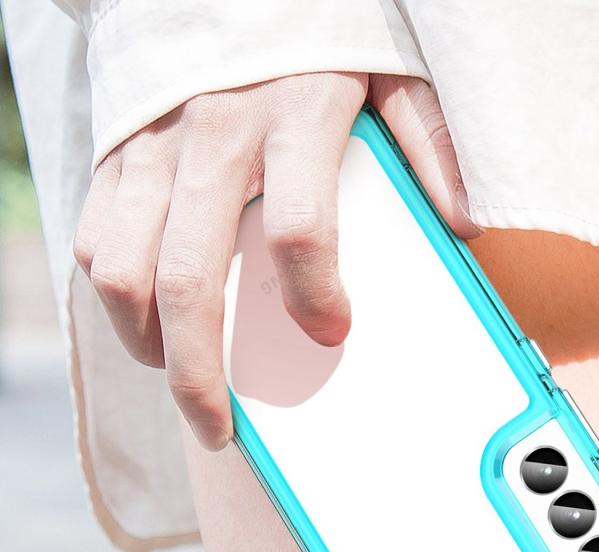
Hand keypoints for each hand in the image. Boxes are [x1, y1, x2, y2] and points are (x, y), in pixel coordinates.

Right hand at [73, 72, 478, 449]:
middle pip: (190, 279)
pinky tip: (149, 320)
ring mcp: (154, 147)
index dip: (315, 295)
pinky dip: (115, 295)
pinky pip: (95, 239)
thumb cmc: (316, 28)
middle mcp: (212, 137)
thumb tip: (462, 222)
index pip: (299, 228)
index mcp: (293, 117)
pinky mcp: (116, 152)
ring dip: (148, 344)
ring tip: (179, 378)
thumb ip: (427, 141)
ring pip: (124, 272)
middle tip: (218, 425)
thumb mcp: (390, 69)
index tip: (332, 333)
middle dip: (199, 373)